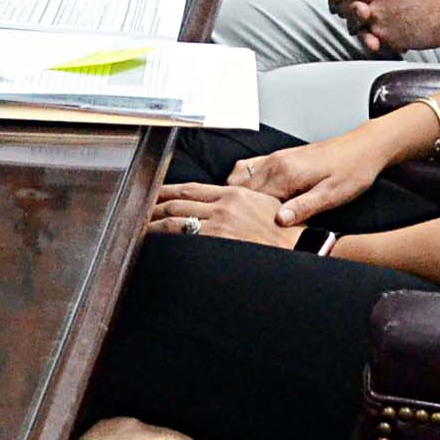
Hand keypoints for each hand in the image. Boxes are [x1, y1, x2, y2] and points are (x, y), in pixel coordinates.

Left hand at [148, 179, 301, 245]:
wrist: (302, 250)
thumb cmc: (286, 236)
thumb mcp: (261, 208)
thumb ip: (236, 204)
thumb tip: (215, 210)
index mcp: (233, 194)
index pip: (189, 189)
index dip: (166, 192)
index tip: (152, 195)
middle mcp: (224, 205)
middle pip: (177, 203)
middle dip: (153, 208)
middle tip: (136, 213)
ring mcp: (221, 224)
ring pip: (176, 220)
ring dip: (153, 224)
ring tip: (138, 230)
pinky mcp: (220, 242)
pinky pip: (185, 240)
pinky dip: (167, 241)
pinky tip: (155, 245)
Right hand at [224, 129, 395, 226]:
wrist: (364, 148)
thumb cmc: (353, 170)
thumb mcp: (332, 195)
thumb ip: (303, 207)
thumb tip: (279, 221)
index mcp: (285, 172)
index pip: (250, 200)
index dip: (250, 220)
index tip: (255, 233)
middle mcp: (275, 162)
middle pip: (240, 190)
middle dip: (241, 210)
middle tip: (252, 229)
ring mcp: (275, 158)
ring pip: (239, 179)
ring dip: (241, 198)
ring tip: (253, 217)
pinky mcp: (279, 158)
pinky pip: (248, 169)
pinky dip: (244, 184)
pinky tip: (257, 200)